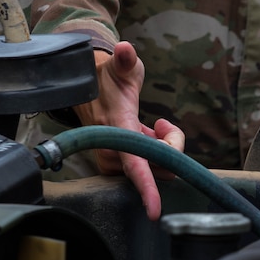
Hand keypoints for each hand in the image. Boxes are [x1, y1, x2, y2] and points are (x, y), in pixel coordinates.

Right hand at [74, 41, 184, 220]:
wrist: (89, 86)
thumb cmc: (109, 77)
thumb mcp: (120, 66)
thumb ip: (125, 60)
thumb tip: (125, 48)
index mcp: (116, 131)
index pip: (135, 165)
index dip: (147, 187)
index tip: (155, 210)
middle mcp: (114, 152)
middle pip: (159, 165)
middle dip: (171, 145)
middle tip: (161, 122)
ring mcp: (115, 161)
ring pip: (158, 166)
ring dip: (163, 146)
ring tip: (153, 124)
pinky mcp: (120, 165)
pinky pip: (150, 165)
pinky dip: (156, 150)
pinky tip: (148, 133)